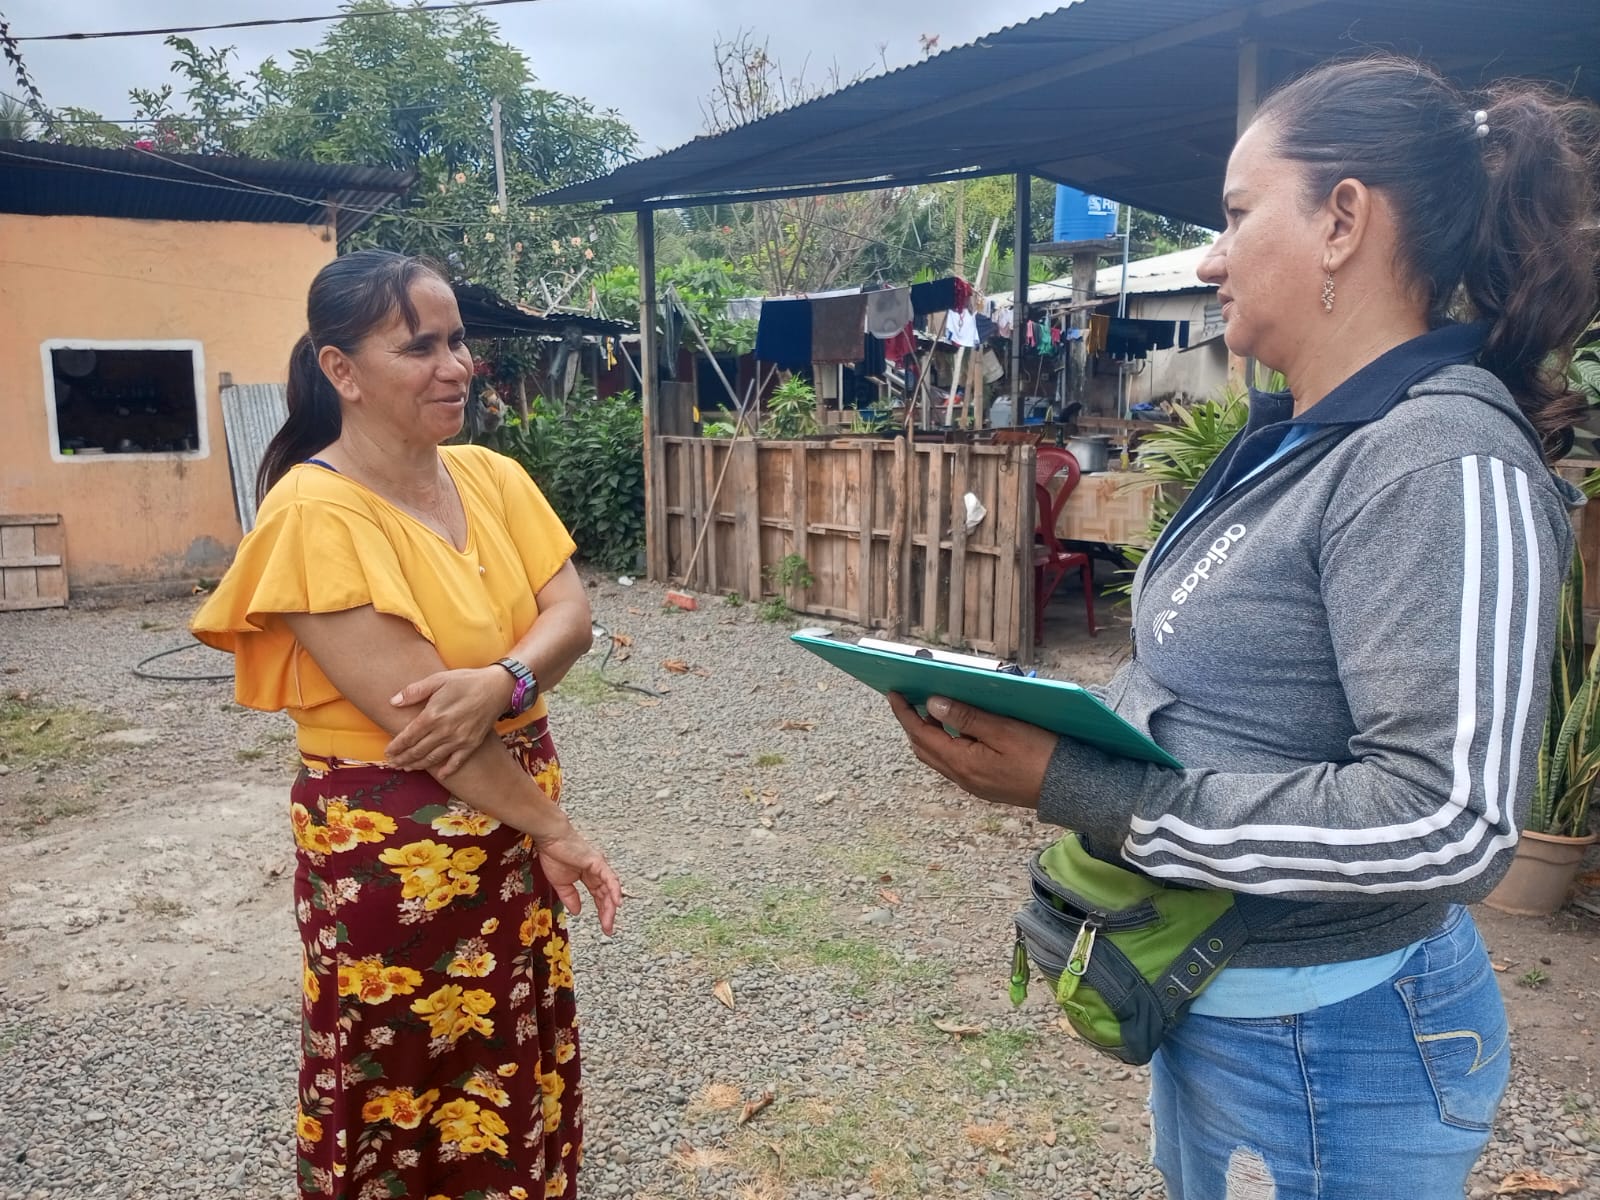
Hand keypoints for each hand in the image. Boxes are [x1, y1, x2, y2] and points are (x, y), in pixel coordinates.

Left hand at [386, 667, 512, 773]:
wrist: (497, 687)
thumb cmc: (466, 681)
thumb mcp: (438, 679)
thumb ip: (414, 691)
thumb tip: (393, 702)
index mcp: (433, 715)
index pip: (408, 736)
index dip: (396, 746)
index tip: (387, 752)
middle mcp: (444, 731)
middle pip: (417, 751)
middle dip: (403, 759)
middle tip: (393, 764)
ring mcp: (459, 740)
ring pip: (433, 759)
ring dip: (417, 765)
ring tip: (407, 768)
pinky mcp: (472, 744)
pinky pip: (457, 762)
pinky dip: (447, 770)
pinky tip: (440, 775)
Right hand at [535, 827, 621, 935]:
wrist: (550, 839)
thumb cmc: (554, 855)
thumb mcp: (561, 884)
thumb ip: (570, 898)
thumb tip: (577, 912)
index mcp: (589, 877)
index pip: (599, 897)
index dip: (602, 912)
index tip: (604, 927)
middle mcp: (597, 872)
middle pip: (606, 896)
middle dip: (608, 914)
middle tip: (608, 930)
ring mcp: (599, 867)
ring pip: (609, 890)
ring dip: (610, 907)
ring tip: (609, 922)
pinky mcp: (598, 862)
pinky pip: (609, 878)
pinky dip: (614, 891)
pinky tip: (617, 903)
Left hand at [888, 692, 1055, 808]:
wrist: (1072, 790)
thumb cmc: (1042, 756)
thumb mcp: (1004, 730)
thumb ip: (966, 717)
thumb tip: (932, 704)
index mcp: (963, 764)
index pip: (921, 735)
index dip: (905, 713)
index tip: (893, 693)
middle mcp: (963, 778)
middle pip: (924, 748)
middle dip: (913, 723)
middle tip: (910, 698)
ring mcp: (974, 783)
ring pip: (939, 757)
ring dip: (930, 733)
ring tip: (934, 708)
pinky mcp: (986, 784)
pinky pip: (955, 761)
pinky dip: (948, 742)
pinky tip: (960, 728)